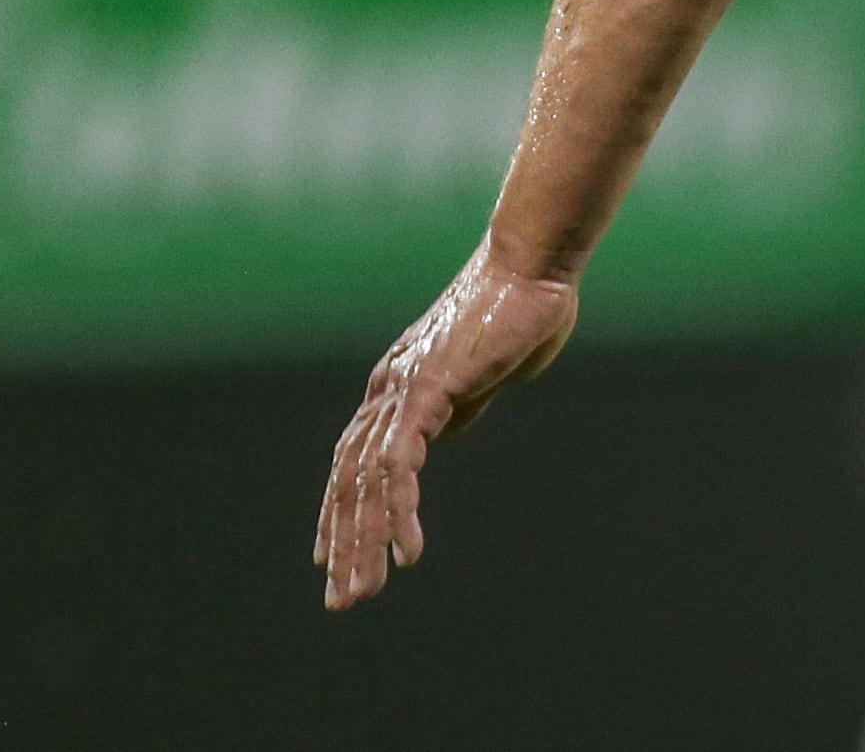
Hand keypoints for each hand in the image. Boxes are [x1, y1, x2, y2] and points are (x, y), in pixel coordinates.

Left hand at [314, 252, 579, 609]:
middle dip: (345, 542)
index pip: (353, 459)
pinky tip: (408, 550)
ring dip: (365, 541)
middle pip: (349, 479)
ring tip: (365, 591)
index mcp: (399, 384)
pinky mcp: (426, 391)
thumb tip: (444, 431)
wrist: (534, 264)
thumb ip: (459, 404)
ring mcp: (403, 390)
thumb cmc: (523, 308)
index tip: (330, 556)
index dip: (340, 510)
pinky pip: (400, 465)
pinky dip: (400, 511)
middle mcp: (388, 389)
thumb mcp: (486, 372)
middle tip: (343, 598)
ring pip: (367, 482)